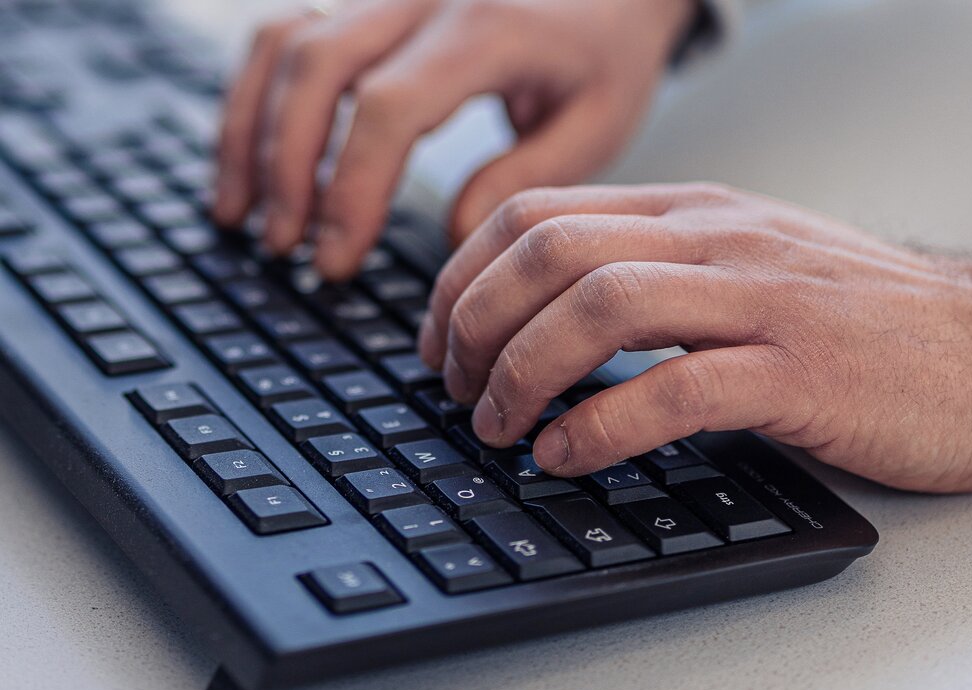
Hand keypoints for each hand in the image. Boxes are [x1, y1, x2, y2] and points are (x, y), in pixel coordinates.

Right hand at [212, 0, 696, 279]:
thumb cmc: (608, 51)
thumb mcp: (596, 124)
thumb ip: (523, 181)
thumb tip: (449, 238)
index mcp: (488, 27)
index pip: (389, 107)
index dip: (351, 189)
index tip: (336, 259)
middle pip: (317, 68)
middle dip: (287, 168)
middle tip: (285, 247)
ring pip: (285, 44)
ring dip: (251, 133)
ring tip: (241, 216)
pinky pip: (289, 33)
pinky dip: (255, 97)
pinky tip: (249, 159)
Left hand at [418, 183, 971, 492]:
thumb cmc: (866, 322)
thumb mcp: (745, 271)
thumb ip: (654, 281)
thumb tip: (550, 325)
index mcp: (693, 214)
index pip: (538, 216)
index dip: (463, 278)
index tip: (441, 340)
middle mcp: (716, 240)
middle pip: (550, 254)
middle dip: (474, 325)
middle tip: (455, 391)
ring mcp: (759, 300)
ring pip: (599, 307)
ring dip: (522, 373)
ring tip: (496, 427)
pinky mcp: (799, 372)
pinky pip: (674, 390)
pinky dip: (599, 427)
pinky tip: (564, 457)